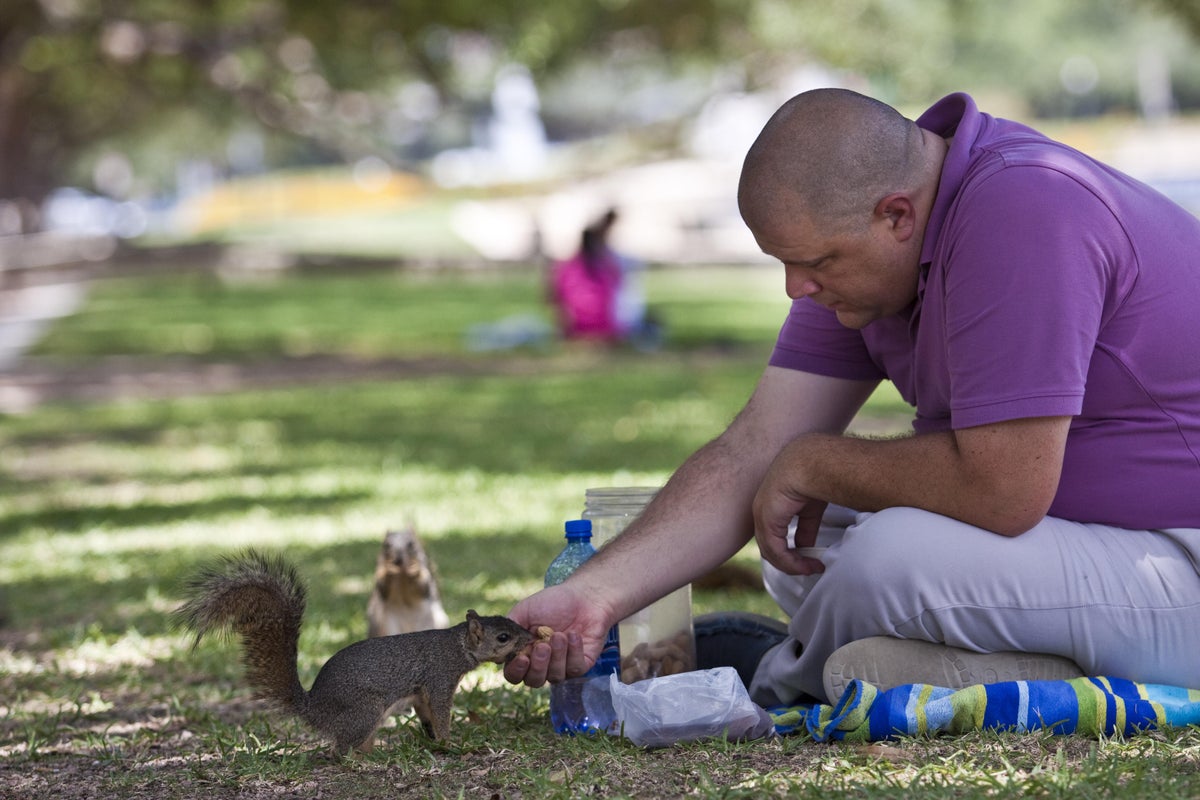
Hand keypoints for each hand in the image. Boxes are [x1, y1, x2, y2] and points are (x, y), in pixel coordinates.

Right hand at [503, 583, 611, 687]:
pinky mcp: (580, 664)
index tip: (522, 657)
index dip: (516, 671)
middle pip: (534, 681)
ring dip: (557, 655)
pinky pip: (575, 669)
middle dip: (538, 665)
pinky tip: (574, 635)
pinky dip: (574, 652)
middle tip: (543, 646)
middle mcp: (542, 664)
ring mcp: (562, 666)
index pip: (514, 674)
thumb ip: (509, 630)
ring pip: (555, 676)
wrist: (582, 595)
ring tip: (561, 635)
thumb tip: (497, 652)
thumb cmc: (551, 602)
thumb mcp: (524, 612)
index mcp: (525, 653)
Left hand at [753, 438, 827, 575]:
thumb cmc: (815, 477)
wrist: (813, 463)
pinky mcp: (766, 521)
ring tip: (811, 569)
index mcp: (770, 504)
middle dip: (790, 561)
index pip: (773, 534)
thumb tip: (807, 547)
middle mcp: (762, 510)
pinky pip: (775, 550)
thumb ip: (806, 528)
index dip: (789, 551)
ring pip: (771, 552)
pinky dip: (791, 562)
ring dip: (792, 565)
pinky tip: (806, 565)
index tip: (809, 560)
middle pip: (770, 546)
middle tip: (810, 568)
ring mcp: (761, 515)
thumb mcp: (810, 509)